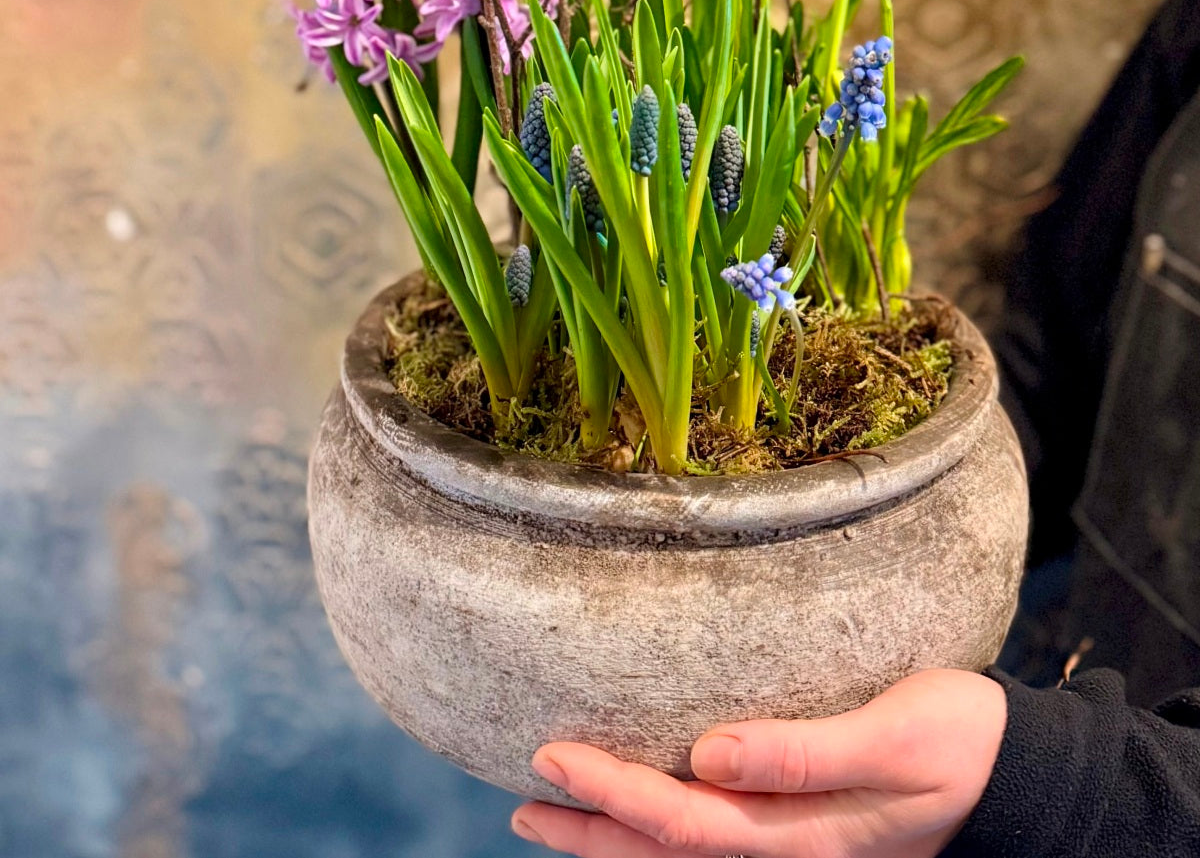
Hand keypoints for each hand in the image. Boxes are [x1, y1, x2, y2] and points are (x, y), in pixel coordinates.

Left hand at [512, 668, 1005, 856]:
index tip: (549, 756)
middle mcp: (788, 852)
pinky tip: (641, 812)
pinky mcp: (805, 830)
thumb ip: (801, 753)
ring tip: (555, 815)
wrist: (1020, 777)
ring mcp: (796, 849)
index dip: (610, 794)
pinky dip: (664, 832)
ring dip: (616, 838)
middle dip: (591, 830)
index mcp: (801, 836)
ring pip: (686, 855)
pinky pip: (716, 840)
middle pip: (668, 851)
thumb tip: (708, 754)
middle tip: (523, 802)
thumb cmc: (960, 744)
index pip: (681, 822)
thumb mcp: (892, 740)